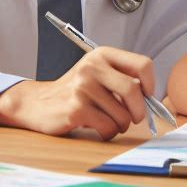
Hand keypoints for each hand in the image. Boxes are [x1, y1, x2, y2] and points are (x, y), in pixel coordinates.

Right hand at [0, 47, 154, 139]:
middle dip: (139, 110)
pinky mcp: (76, 109)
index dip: (150, 83)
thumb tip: (151, 97)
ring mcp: (83, 87)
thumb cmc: (74, 90)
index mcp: (102, 54)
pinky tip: (100, 129)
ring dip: (121, 124)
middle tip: (135, 117)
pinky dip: (108, 132)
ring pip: (121, 114)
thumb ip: (121, 77)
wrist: (35, 103)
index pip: (142, 64)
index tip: (148, 95)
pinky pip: (107, 126)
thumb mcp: (96, 72)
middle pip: (133, 90)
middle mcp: (93, 67)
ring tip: (111, 123)